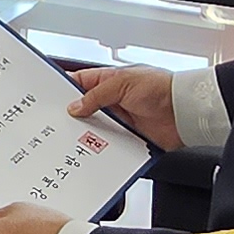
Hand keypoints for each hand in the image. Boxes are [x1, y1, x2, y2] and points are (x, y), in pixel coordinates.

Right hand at [67, 64, 188, 150]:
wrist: (185, 111)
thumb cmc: (162, 88)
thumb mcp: (123, 84)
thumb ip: (97, 95)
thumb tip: (75, 106)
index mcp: (110, 81)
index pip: (80, 82)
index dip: (64, 89)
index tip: (49, 99)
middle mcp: (113, 101)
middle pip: (84, 109)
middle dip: (72, 116)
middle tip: (56, 124)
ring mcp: (121, 120)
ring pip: (95, 129)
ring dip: (86, 134)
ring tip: (70, 140)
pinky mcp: (129, 137)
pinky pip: (110, 145)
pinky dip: (101, 149)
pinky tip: (92, 152)